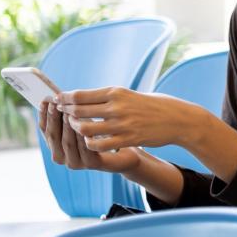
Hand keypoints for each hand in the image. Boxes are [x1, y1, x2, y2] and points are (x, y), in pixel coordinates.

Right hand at [39, 95, 142, 174]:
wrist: (127, 149)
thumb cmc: (102, 131)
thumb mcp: (84, 119)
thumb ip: (70, 112)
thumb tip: (56, 94)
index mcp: (56, 144)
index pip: (44, 128)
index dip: (43, 114)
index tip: (45, 100)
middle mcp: (62, 155)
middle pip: (53, 135)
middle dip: (54, 118)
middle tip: (56, 104)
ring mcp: (76, 161)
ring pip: (68, 142)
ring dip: (67, 126)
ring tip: (68, 111)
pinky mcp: (91, 164)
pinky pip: (85, 148)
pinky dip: (83, 136)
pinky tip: (85, 124)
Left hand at [58, 88, 199, 154]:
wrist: (178, 119)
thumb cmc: (152, 106)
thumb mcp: (129, 95)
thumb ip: (107, 98)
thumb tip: (80, 100)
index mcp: (116, 93)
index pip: (80, 95)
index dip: (64, 99)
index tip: (58, 101)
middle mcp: (117, 107)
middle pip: (78, 111)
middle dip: (66, 113)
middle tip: (62, 115)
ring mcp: (122, 124)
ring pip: (86, 128)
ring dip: (77, 129)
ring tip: (76, 129)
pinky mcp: (128, 139)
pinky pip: (99, 144)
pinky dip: (90, 143)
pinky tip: (90, 141)